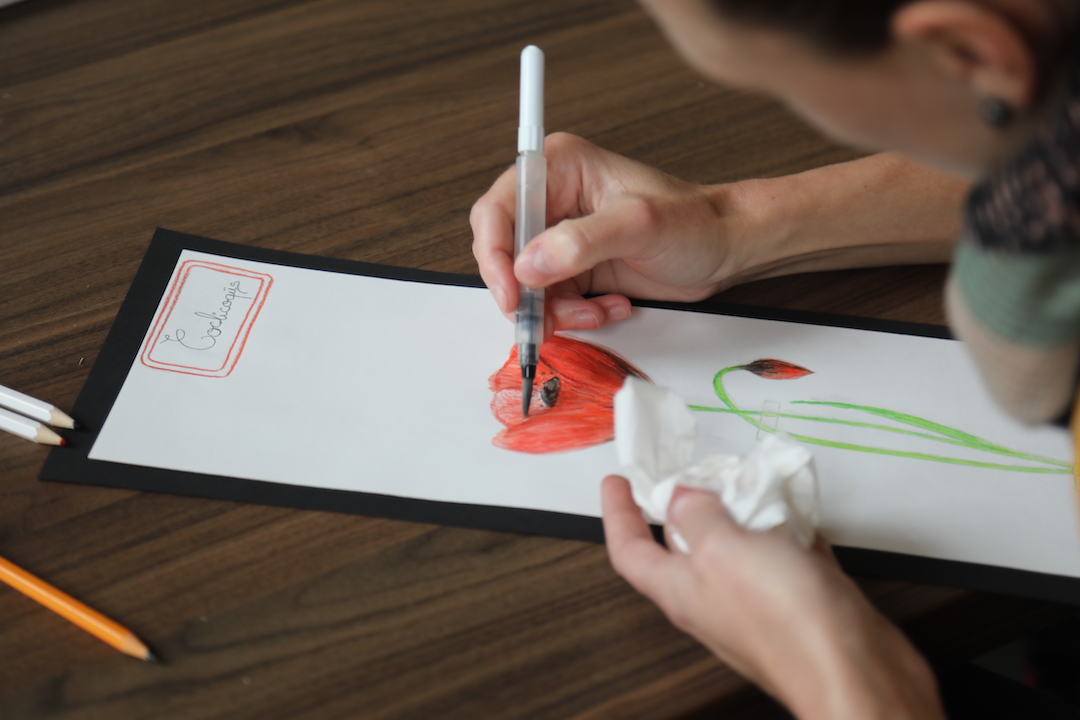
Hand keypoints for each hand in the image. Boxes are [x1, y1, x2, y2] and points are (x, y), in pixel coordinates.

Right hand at [470, 133, 746, 335]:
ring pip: (526, 284)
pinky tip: (610, 308)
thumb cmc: (694, 222)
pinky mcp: (575, 267)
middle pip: (504, 251)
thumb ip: (580, 242)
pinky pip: (552, 300)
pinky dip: (574, 315)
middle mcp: (554, 199)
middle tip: (545, 319)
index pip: (500, 208)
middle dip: (524, 291)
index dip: (495, 253)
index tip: (511, 293)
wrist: (725, 249)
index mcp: (560, 168)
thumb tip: (528, 265)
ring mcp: (563, 236)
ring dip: (554, 310)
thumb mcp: (638, 225)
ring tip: (595, 312)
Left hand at [601, 476, 945, 719]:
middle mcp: (713, 600)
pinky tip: (799, 511)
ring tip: (748, 480)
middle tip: (691, 473)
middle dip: (684, 506)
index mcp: (681, 591)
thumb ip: (696, 516)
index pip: (629, 550)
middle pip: (682, 548)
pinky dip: (787, 529)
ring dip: (740, 512)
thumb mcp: (723, 549)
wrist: (858, 672)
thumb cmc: (787, 625)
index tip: (616, 483)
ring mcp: (757, 603)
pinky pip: (784, 557)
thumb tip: (680, 498)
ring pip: (737, 547)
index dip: (617, 513)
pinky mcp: (800, 603)